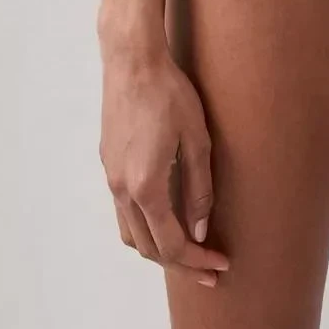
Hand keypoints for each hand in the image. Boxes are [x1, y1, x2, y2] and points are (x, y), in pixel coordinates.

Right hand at [98, 40, 230, 287]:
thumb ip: (199, 189)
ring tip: (187, 248)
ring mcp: (110, 176)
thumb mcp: (197, 140)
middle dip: (180, 264)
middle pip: (147, 248)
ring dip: (157, 248)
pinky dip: (144, 225)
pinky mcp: (108, 162)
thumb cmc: (170, 94)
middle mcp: (121, 189)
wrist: (132, 59)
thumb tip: (199, 231)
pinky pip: (123, 209)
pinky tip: (165, 214)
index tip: (220, 266)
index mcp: (145, 187)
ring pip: (130, 232)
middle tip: (209, 268)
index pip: (171, 245)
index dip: (196, 262)